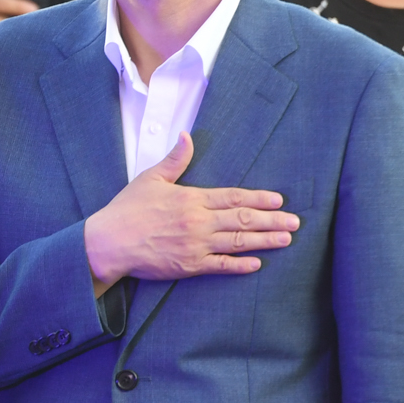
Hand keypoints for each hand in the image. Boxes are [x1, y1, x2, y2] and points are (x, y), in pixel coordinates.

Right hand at [81, 132, 298, 291]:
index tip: (278, 200)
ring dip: (265, 241)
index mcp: (191, 198)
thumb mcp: (151, 178)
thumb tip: (187, 136)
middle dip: (271, 220)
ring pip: (238, 242)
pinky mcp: (188, 266)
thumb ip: (175, 159)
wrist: (109, 243)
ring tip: (286, 239)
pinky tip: (257, 263)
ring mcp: (195, 245)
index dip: (258, 199)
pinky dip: (241, 265)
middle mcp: (198, 222)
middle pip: (242, 219)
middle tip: (294, 222)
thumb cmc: (127, 210)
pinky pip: (221, 266)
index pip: (233, 197)